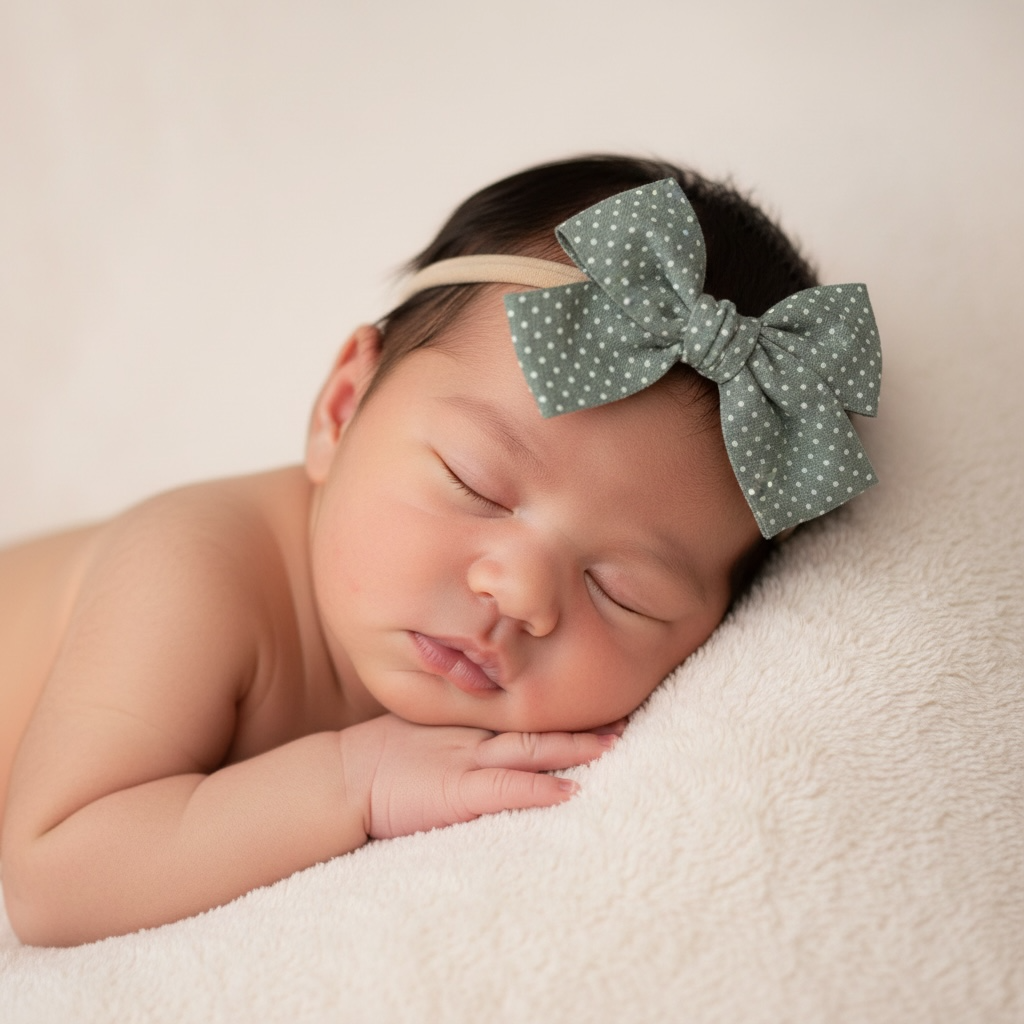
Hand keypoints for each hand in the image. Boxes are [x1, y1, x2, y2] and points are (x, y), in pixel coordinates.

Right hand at [342, 714, 621, 840]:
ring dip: (574, 749)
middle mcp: (475, 739)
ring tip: (613, 745)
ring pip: (532, 750)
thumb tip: (490, 724)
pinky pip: (507, 790)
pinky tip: (569, 790)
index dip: (561, 710)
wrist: (342, 779)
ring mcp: (468, 763)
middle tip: (626, 717)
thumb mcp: (425, 735)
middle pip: (538, 726)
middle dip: (582, 725)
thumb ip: (457, 729)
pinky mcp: (459, 794)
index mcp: (469, 726)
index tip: (598, 700)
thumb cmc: (381, 761)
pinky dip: (539, 789)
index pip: (523, 714)